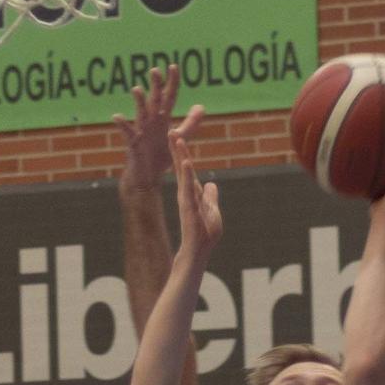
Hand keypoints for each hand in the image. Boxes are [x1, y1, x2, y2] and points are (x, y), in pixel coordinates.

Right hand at [116, 64, 204, 184]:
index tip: (174, 66)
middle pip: (155, 101)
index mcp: (162, 119)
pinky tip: (117, 116)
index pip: (169, 96)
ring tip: (137, 89)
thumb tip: (201, 106)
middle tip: (155, 70)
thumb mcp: (178, 138)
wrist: (147, 177)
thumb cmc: (159, 156)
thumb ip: (190, 123)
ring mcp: (141, 131)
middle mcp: (151, 122)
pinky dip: (122, 124)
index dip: (172, 82)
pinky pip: (127, 133)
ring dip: (139, 102)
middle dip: (155, 86)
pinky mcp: (133, 144)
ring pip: (140, 114)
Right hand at [171, 134, 221, 256]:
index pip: (187, 170)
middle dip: (177, 149)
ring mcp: (186, 200)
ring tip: (177, 138)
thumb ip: (210, 197)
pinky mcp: (188, 208)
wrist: (198, 254)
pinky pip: (187, 187)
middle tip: (172, 130)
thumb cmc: (204, 236)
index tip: (178, 137)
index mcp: (192, 194)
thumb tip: (211, 184)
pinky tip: (185, 161)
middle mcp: (186, 194)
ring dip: (180, 155)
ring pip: (182, 173)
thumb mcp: (213, 212)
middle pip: (181, 167)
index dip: (182, 153)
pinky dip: (187, 174)